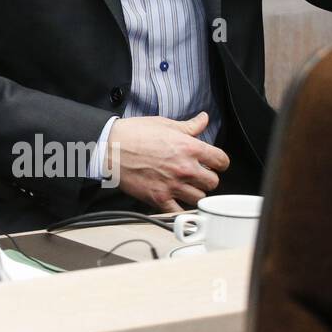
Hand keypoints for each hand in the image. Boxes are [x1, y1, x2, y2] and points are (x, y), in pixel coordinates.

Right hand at [105, 112, 229, 213]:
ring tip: (186, 187)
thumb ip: (189, 126)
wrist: (109, 147)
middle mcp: (184, 168)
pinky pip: (179, 211)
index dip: (219, 162)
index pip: (221, 161)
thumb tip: (203, 119)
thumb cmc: (133, 134)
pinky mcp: (159, 198)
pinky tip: (177, 202)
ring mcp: (172, 185)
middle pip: (213, 182)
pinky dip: (181, 209)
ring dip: (195, 193)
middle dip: (206, 178)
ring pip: (200, 198)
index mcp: (189, 148)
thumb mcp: (164, 124)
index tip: (214, 164)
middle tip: (197, 175)